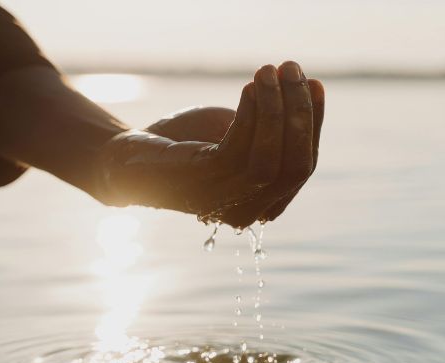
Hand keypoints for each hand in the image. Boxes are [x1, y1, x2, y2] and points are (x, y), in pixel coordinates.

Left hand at [93, 62, 324, 227]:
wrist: (129, 159)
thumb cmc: (186, 144)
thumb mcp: (237, 133)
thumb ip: (269, 126)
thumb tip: (303, 91)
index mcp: (264, 202)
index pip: (304, 165)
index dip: (314, 123)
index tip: (316, 83)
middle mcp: (249, 210)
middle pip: (296, 166)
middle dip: (300, 114)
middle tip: (292, 69)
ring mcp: (225, 200)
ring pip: (271, 159)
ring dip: (276, 108)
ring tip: (269, 70)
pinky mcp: (202, 182)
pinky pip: (239, 148)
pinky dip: (250, 113)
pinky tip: (250, 87)